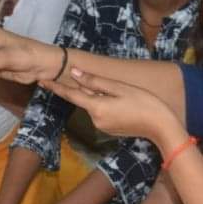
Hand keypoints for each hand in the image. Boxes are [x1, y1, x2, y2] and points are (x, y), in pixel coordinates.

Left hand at [44, 69, 183, 145]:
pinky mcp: (109, 130)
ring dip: (100, 97)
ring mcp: (102, 127)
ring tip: (121, 93)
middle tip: (102, 83)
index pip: (70, 95)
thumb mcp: (120, 87)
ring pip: (94, 106)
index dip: (55, 87)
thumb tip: (74, 73)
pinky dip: (105, 105)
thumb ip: (95, 81)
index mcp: (96, 107)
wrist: (161, 126)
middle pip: (85, 100)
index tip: (41, 81)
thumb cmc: (144, 102)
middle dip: (87, 89)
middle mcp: (95, 119)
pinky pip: (102, 113)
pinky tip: (122, 103)